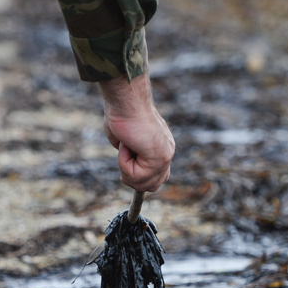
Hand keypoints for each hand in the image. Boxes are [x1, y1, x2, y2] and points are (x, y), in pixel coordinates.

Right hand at [99, 74, 173, 192]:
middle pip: (151, 186)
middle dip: (131, 177)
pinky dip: (124, 162)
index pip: (157, 178)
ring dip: (125, 168)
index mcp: (161, 148)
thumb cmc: (121, 113)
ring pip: (142, 184)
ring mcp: (165, 156)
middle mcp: (166, 153)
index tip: (126, 166)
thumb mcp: (123, 139)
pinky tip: (126, 144)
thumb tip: (126, 162)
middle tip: (124, 154)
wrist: (126, 100)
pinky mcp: (159, 158)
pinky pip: (136, 175)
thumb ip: (129, 153)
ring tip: (125, 146)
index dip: (139, 178)